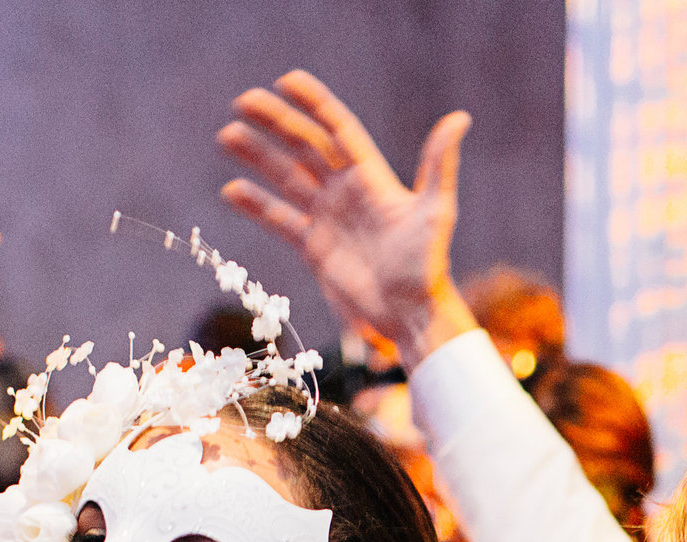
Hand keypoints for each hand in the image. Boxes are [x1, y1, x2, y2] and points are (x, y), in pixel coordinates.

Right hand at [219, 71, 477, 366]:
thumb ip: (438, 165)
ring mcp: (328, 219)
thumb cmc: (427, 265)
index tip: (286, 81)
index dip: (313, 104)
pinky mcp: (314, 249)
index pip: (336, 128)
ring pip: (286, 178)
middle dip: (275, 122)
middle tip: (242, 102)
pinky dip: (256, 206)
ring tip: (227, 136)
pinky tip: (231, 191)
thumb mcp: (434, 212)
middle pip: (304, 146)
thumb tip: (459, 119)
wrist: (411, 315)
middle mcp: (345, 191)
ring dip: (258, 157)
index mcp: (370, 176)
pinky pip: (280, 220)